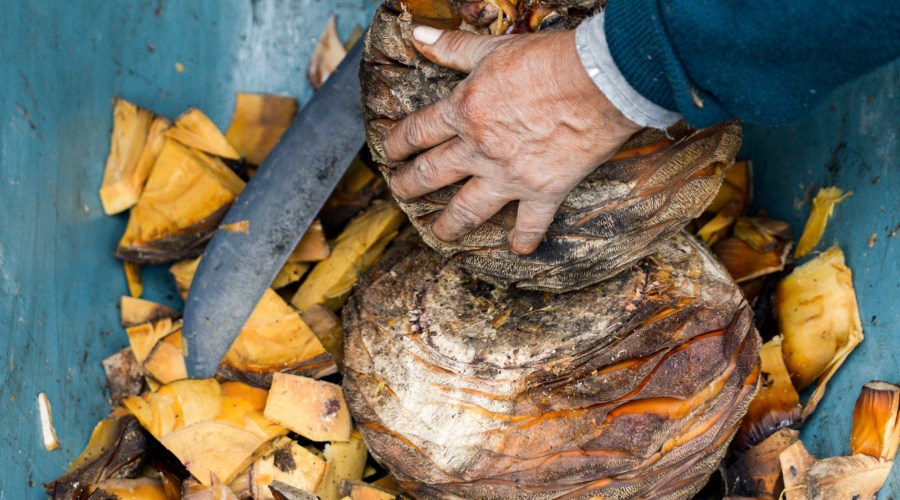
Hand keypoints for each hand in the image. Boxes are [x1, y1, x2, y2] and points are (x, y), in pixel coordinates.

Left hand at [383, 25, 640, 254]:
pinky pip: (530, 224)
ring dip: (448, 225)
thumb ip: (453, 46)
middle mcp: (478, 149)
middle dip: (409, 186)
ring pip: (467, 210)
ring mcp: (509, 175)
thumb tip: (417, 34)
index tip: (389, 152)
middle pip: (431, 174)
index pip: (417, 132)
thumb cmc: (547, 60)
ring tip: (438, 234)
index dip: (398, 143)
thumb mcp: (493, 49)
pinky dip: (524, 239)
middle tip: (399, 193)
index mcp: (463, 111)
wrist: (599, 82)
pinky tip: (517, 250)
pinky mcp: (543, 191)